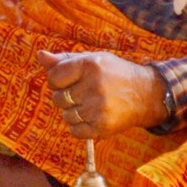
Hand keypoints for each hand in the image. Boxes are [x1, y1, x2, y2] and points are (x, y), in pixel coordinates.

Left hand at [39, 50, 166, 138]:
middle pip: (58, 98)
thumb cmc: (114, 73)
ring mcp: (99, 108)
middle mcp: (94, 86)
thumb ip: (64, 60)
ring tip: (89, 105)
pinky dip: (79, 127)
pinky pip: (75, 131)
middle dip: (65, 96)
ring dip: (73, 112)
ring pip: (66, 115)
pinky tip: (91, 117)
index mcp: (90, 65)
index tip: (68, 81)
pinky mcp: (103, 127)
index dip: (57, 80)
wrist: (145, 94)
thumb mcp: (92, 60)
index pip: (54, 77)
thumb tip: (40, 55)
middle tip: (82, 93)